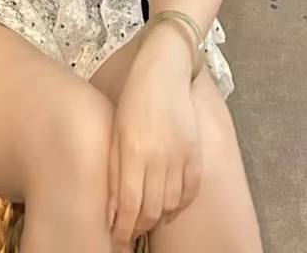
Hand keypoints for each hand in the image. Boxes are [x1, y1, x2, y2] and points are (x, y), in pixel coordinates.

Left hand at [107, 32, 202, 245]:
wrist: (164, 71)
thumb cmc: (133, 98)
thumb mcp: (115, 129)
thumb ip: (114, 169)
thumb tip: (110, 207)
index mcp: (133, 150)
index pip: (128, 204)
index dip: (122, 227)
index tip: (116, 236)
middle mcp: (158, 157)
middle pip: (152, 210)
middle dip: (138, 226)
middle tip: (129, 231)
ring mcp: (180, 156)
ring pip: (172, 204)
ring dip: (159, 217)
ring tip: (147, 218)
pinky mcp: (196, 153)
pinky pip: (190, 190)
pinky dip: (180, 204)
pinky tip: (169, 205)